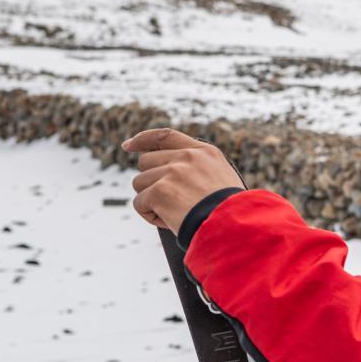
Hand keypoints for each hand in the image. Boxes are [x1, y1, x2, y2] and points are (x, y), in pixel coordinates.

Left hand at [122, 128, 243, 234]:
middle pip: (146, 162)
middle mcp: (187, 157)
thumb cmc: (229, 212)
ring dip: (151, 200)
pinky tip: (169, 221)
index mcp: (204, 152)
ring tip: (174, 213)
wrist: (232, 226)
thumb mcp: (221, 179)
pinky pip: (140, 203)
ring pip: (140, 183)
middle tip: (168, 201)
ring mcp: (173, 171)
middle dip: (151, 182)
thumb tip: (165, 174)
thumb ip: (196, 169)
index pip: (165, 136)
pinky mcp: (160, 190)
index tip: (128, 146)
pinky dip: (150, 215)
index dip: (143, 139)